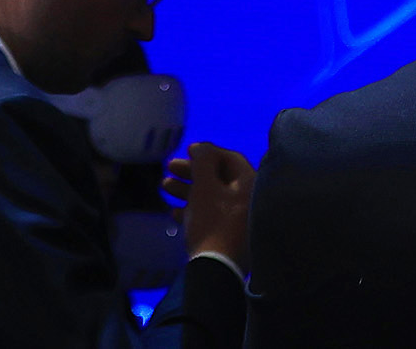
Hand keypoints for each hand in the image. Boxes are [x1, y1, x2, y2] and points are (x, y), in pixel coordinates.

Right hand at [164, 142, 252, 270]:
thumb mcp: (204, 187)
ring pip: (213, 197)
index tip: (186, 151)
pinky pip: (212, 217)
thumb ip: (203, 161)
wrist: (217, 270)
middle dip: (193, 172)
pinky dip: (193, 211)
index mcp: (251, 183)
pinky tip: (173, 214)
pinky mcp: (230, 238)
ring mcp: (241, 220)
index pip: (230, 158)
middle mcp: (250, 199)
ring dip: (188, 190)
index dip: (207, 152)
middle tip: (169, 168)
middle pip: (220, 178)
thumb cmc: (212, 222)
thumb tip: (203, 146)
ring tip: (164, 186)